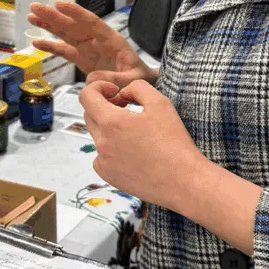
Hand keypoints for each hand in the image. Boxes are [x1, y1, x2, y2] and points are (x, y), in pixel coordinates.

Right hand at [28, 0, 154, 88]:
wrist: (141, 85)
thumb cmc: (141, 79)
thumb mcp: (134, 80)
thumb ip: (116, 79)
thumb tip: (94, 78)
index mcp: (112, 40)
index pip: (91, 22)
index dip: (75, 13)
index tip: (59, 4)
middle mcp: (97, 41)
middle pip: (73, 25)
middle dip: (54, 16)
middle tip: (36, 7)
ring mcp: (88, 49)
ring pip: (66, 34)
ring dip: (49, 26)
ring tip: (32, 17)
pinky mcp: (82, 60)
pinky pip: (64, 52)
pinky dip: (51, 47)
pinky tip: (37, 43)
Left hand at [80, 79, 203, 210]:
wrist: (182, 182)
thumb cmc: (174, 144)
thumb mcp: (160, 103)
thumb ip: (136, 88)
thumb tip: (122, 92)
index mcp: (111, 122)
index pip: (86, 96)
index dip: (98, 87)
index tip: (114, 91)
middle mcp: (102, 142)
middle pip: (90, 114)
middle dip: (105, 106)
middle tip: (127, 107)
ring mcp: (103, 161)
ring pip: (97, 135)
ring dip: (109, 127)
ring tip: (135, 131)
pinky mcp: (108, 175)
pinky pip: (101, 156)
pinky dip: (111, 149)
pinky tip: (132, 151)